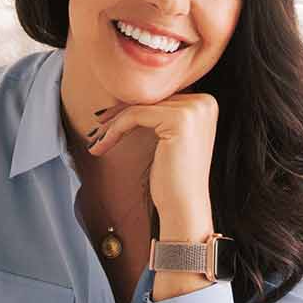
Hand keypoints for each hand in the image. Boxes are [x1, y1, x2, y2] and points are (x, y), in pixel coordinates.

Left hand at [88, 91, 217, 219]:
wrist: (183, 206)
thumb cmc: (173, 177)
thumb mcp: (168, 138)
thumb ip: (160, 114)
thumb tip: (129, 96)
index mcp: (206, 103)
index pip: (160, 99)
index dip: (131, 109)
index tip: (106, 122)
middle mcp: (204, 102)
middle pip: (150, 100)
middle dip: (119, 114)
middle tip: (96, 129)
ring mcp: (194, 109)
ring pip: (139, 107)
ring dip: (113, 125)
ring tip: (96, 141)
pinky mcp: (179, 119)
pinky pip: (135, 115)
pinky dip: (115, 130)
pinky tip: (101, 146)